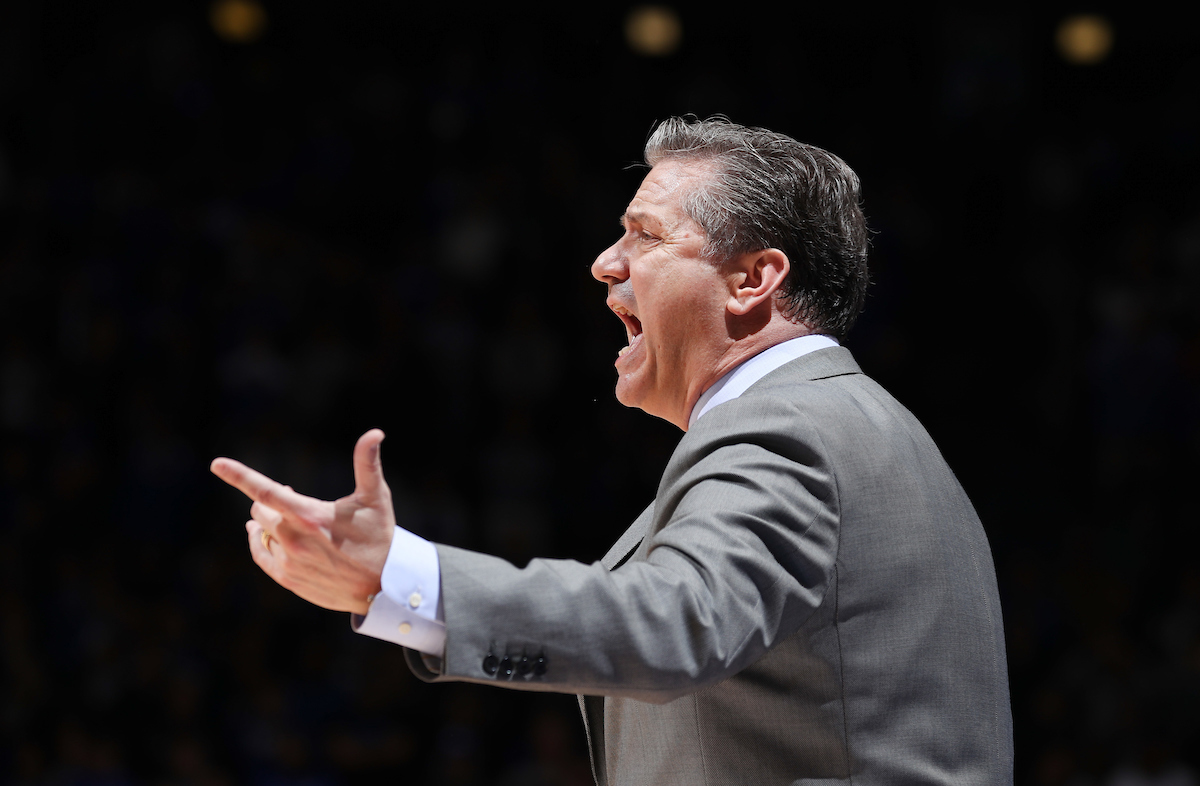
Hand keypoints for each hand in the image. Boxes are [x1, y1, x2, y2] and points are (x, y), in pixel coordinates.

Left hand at [210, 429, 395, 614]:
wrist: (383, 587)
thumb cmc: (379, 537)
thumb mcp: (376, 498)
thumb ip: (367, 464)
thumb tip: (375, 432)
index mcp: (310, 516)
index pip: (266, 491)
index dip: (239, 475)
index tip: (216, 464)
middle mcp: (293, 539)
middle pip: (260, 509)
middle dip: (272, 500)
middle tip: (294, 499)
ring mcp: (288, 561)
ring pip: (260, 531)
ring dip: (268, 522)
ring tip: (287, 520)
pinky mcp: (287, 579)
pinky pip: (259, 554)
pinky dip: (259, 541)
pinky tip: (264, 536)